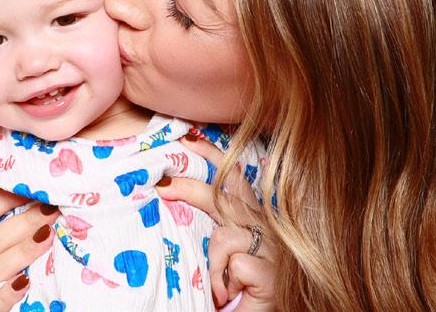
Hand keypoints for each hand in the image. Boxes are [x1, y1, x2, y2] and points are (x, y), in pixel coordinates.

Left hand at [158, 137, 278, 310]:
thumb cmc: (240, 288)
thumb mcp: (223, 251)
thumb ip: (211, 225)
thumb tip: (172, 191)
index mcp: (254, 219)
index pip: (236, 178)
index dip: (214, 156)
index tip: (189, 141)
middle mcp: (266, 229)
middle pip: (225, 198)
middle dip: (191, 188)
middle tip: (164, 187)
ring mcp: (271, 250)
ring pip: (225, 238)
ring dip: (212, 264)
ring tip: (217, 286)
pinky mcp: (272, 273)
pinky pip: (236, 264)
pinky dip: (223, 282)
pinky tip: (229, 294)